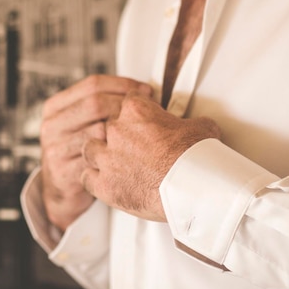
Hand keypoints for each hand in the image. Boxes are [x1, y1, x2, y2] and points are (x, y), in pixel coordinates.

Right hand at [40, 75, 153, 231]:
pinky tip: (132, 157)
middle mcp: (51, 125)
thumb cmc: (82, 153)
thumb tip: (144, 91)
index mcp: (55, 107)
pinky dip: (118, 156)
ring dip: (124, 132)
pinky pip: (97, 159)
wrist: (61, 192)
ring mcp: (55, 148)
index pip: (93, 84)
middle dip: (126, 107)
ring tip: (143, 135)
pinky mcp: (63, 172)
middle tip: (149, 113)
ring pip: (98, 130)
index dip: (124, 85)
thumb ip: (103, 106)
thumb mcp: (83, 124)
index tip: (146, 91)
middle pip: (95, 103)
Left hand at [81, 90, 220, 221]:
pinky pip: (86, 178)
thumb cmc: (196, 159)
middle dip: (117, 135)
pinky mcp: (103, 184)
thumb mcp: (202, 127)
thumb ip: (190, 121)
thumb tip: (196, 124)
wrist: (191, 188)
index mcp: (136, 110)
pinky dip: (94, 180)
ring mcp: (106, 158)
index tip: (142, 120)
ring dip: (99, 154)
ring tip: (113, 163)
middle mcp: (115, 131)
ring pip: (90, 149)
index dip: (135, 111)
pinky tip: (105, 182)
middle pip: (105, 125)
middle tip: (132, 146)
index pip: (126, 101)